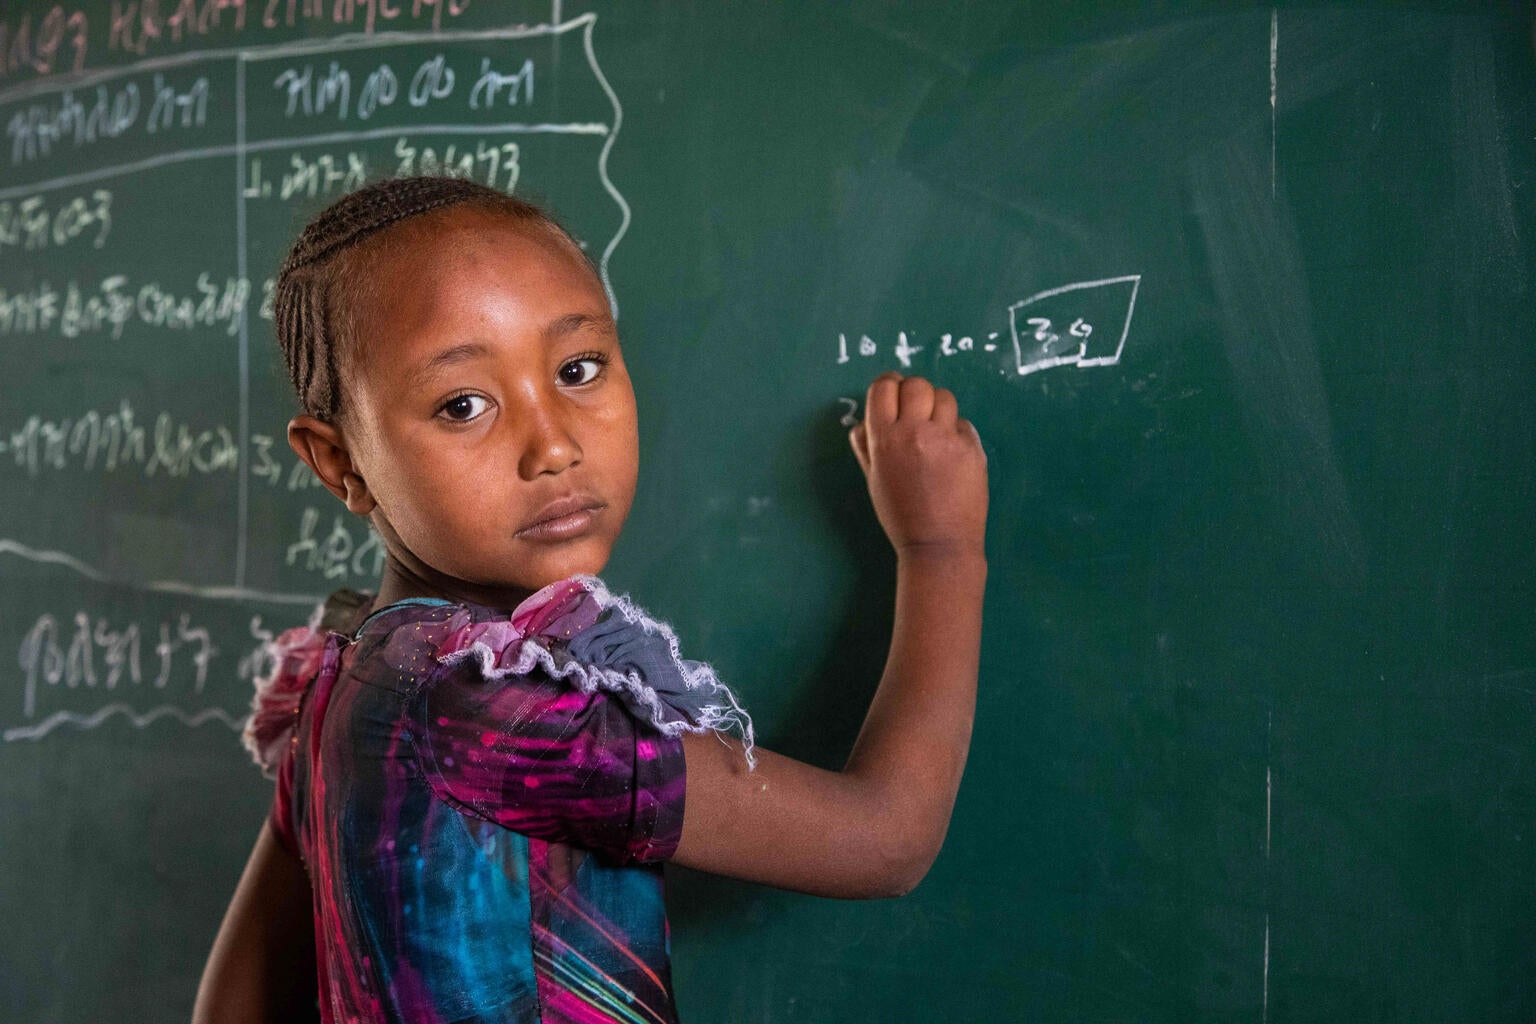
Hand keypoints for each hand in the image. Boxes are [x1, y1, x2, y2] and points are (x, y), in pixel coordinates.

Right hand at [848, 373, 987, 557]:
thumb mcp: (873, 479)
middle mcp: (915, 432)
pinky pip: (963, 423)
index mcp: (884, 439)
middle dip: (914, 393)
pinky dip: (956, 432)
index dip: (888, 386)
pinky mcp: (973, 448)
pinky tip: (952, 454)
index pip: (883, 386)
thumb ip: (866, 445)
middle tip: (915, 412)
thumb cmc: (900, 514)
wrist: (939, 544)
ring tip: (936, 431)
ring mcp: (947, 439)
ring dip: (938, 408)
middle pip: (916, 384)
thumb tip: (864, 419)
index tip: (893, 395)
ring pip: (944, 397)